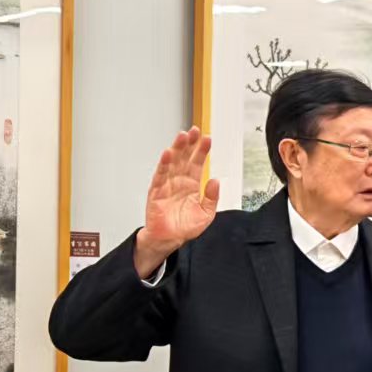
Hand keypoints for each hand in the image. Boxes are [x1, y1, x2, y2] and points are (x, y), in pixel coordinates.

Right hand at [135, 127, 218, 276]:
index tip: (208, 139)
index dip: (202, 151)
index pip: (197, 164)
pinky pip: (160, 175)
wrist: (169, 240)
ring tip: (182, 136)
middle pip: (184, 158)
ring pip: (172, 163)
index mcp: (191, 185)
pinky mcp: (156, 191)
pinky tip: (168, 154)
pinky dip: (164, 164)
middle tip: (194, 131)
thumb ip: (211, 197)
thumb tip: (215, 181)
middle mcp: (178, 182)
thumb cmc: (184, 228)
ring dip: (177, 149)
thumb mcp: (206, 213)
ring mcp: (167, 185)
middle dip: (189, 144)